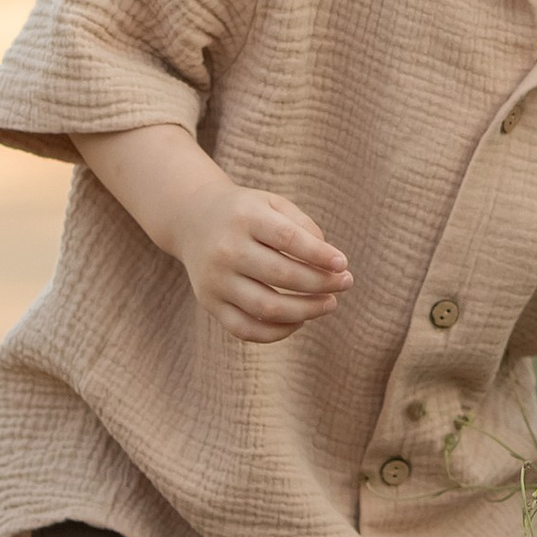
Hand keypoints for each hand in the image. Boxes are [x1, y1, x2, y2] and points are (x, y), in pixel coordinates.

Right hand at [174, 184, 351, 345]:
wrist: (191, 218)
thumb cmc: (246, 213)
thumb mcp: (272, 204)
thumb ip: (303, 226)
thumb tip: (329, 263)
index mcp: (245, 217)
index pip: (288, 239)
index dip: (319, 255)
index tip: (343, 264)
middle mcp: (226, 249)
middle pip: (281, 275)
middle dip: (320, 284)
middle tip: (346, 283)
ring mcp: (215, 279)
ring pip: (266, 307)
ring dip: (305, 311)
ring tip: (329, 304)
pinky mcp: (209, 302)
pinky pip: (245, 329)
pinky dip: (277, 332)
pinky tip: (299, 320)